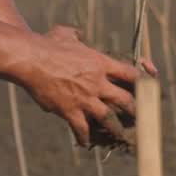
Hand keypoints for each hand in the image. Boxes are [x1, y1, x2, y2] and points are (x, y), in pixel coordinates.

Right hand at [17, 25, 140, 146]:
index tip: (145, 88)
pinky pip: (81, 129)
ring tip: (119, 134)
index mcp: (100, 63)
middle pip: (125, 100)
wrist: (31, 60)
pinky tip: (84, 142)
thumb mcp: (66, 34)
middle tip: (138, 116)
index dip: (140, 82)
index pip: (129, 73)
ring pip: (108, 118)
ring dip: (115, 128)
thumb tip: (77, 33)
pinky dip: (84, 137)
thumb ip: (77, 35)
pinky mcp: (69, 110)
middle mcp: (97, 82)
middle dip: (134, 110)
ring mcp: (84, 98)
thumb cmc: (47, 44)